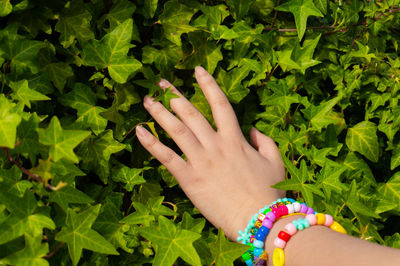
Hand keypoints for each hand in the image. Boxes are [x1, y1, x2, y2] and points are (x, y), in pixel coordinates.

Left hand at [136, 66, 285, 239]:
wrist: (259, 220)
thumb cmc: (269, 192)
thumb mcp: (274, 161)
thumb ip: (264, 141)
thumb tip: (252, 129)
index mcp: (235, 138)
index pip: (220, 104)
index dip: (208, 84)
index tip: (197, 70)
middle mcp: (215, 144)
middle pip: (191, 113)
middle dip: (174, 95)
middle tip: (160, 83)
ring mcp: (201, 160)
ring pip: (176, 130)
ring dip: (159, 112)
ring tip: (147, 100)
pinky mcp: (189, 179)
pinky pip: (166, 157)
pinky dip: (151, 143)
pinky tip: (139, 130)